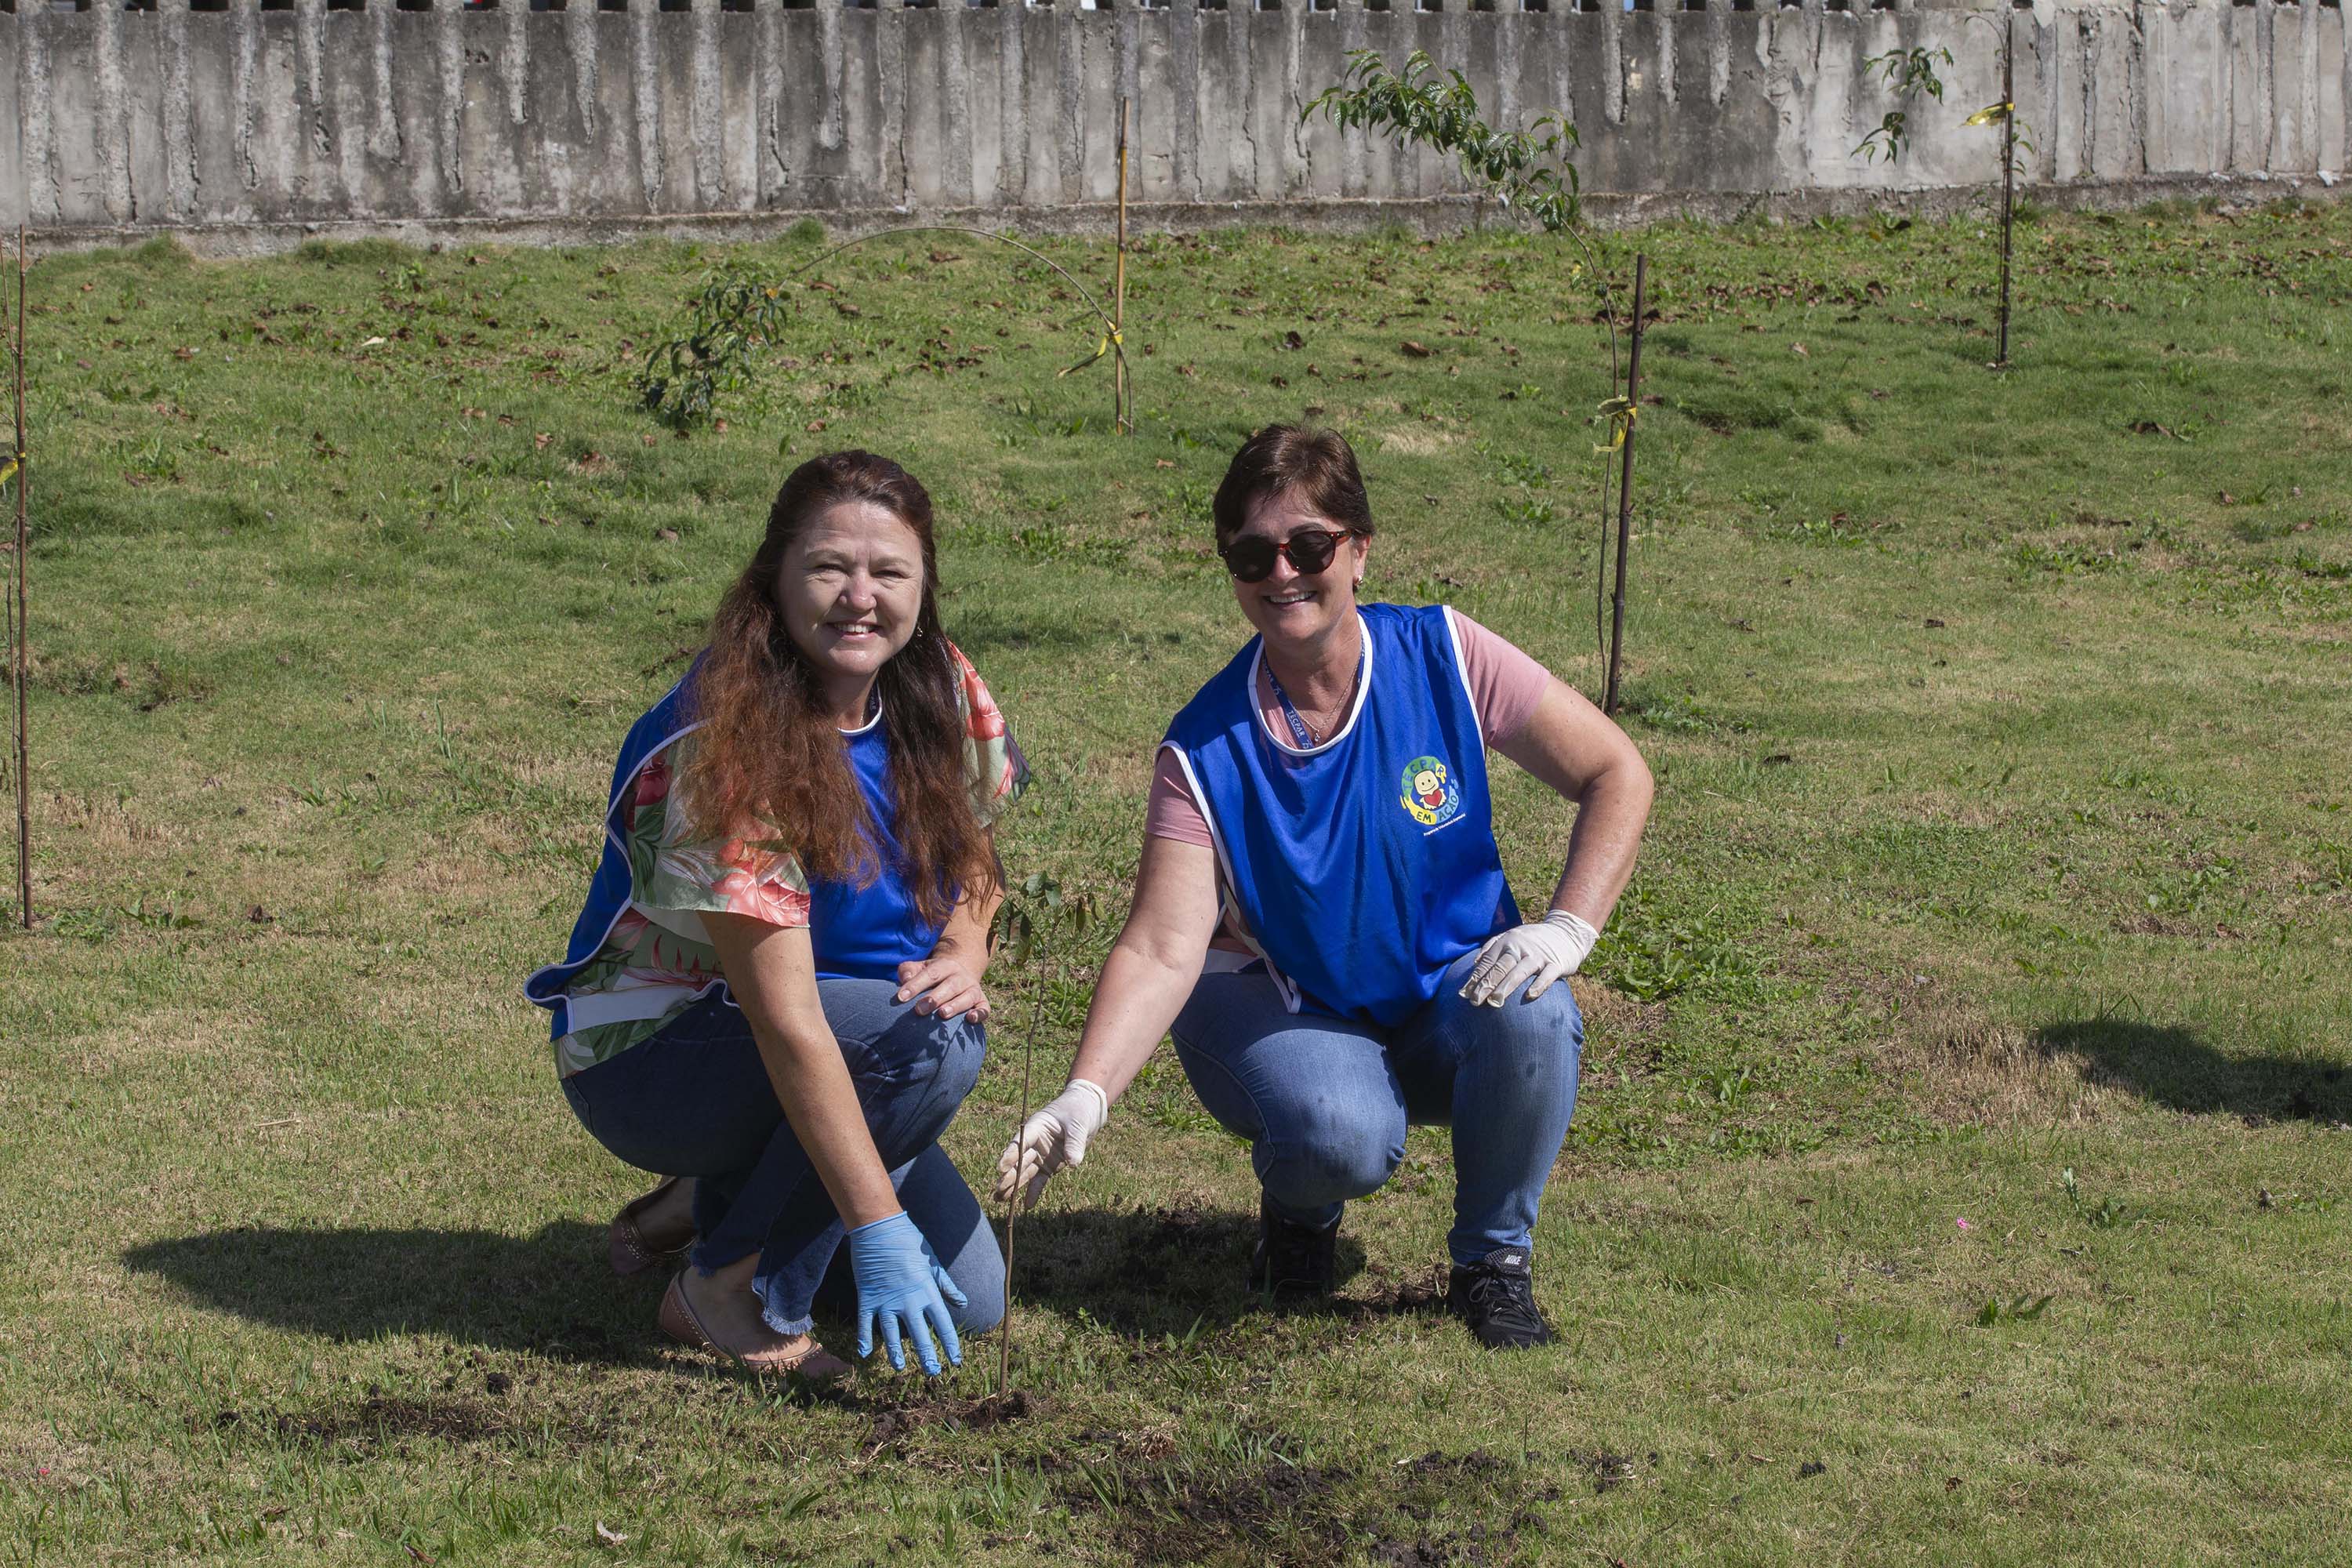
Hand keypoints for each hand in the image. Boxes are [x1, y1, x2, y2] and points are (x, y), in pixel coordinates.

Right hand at [846, 1212, 966, 1374]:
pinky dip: (864, 1339)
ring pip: (892, 1334)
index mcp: (927, 1292)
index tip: (956, 1361)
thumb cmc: (911, 1243)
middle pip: (920, 1335)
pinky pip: (866, 1323)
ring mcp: (886, 1301)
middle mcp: (908, 1301)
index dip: (951, 1345)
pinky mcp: (868, 1298)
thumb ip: (947, 1286)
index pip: (943, 1325)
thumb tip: (963, 1303)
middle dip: (927, 1356)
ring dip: (896, 1353)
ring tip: (901, 1368)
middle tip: (933, 1373)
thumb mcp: (934, 1263)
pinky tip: (864, 1354)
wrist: (880, 1228)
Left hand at [895, 946, 988, 1023]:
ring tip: (942, 1014)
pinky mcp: (982, 1001)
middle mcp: (961, 976)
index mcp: (945, 965)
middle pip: (949, 986)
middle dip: (934, 998)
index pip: (930, 974)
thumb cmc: (933, 976)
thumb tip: (905, 979)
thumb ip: (908, 970)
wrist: (959, 975)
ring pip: (967, 997)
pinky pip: (984, 1008)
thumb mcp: (920, 968)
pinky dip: (980, 1013)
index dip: (915, 985)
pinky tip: (970, 1019)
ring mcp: (973, 989)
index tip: (901, 997)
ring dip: (955, 1005)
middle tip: (918, 1010)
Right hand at [993, 1079, 1109, 1210]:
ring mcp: (1041, 1155)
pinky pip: (1040, 1180)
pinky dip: (1034, 1192)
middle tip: (999, 1190)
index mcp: (1037, 1126)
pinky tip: (1027, 1205)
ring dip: (1014, 1186)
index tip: (1001, 1167)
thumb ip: (1074, 1142)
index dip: (1010, 1154)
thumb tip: (1072, 1163)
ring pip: (1025, 1172)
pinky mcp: (1049, 1165)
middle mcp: (1035, 1142)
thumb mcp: (1078, 1124)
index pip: (1021, 1142)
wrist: (1087, 1109)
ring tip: (1000, 1200)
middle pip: (1019, 1160)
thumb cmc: (1079, 1110)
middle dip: (1009, 1175)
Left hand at [1459, 910, 1598, 1006]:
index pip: (1488, 961)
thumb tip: (1474, 963)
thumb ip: (1491, 947)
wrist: (1567, 931)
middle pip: (1501, 967)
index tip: (1464, 994)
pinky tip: (1529, 996)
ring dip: (1506, 986)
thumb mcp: (1512, 936)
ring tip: (1495, 1002)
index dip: (1475, 977)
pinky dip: (1539, 985)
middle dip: (1486, 984)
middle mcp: (1521, 947)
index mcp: (1507, 941)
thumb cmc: (1534, 940)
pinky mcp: (1556, 963)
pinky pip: (1547, 975)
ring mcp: (1539, 955)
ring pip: (1520, 971)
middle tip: (1475, 1001)